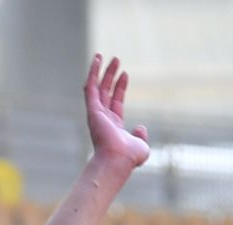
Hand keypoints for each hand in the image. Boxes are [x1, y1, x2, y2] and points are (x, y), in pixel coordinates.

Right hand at [84, 54, 148, 171]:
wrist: (118, 160)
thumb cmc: (129, 158)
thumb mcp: (141, 146)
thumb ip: (141, 136)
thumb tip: (140, 127)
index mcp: (113, 125)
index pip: (116, 101)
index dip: (120, 87)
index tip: (125, 74)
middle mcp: (103, 118)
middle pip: (105, 91)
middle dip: (110, 75)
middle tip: (116, 60)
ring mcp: (96, 113)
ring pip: (96, 87)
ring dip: (100, 71)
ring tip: (103, 55)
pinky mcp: (92, 110)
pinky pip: (90, 87)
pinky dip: (92, 73)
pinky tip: (96, 60)